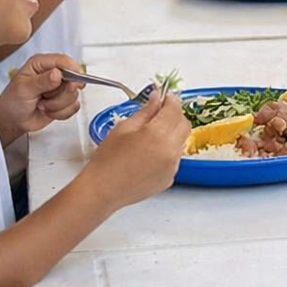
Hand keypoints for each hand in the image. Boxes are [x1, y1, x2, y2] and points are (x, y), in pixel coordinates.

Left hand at [0, 53, 84, 138]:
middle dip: (59, 95)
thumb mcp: (23, 89)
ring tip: (42, 105)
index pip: (63, 61)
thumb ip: (41, 81)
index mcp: (41, 64)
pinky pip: (74, 107)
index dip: (72, 71)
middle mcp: (53, 73)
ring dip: (57, 105)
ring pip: (73, 95)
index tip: (71, 83)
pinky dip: (60, 113)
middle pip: (72, 80)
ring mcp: (60, 87)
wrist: (12, 120)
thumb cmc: (12, 101)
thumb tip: (57, 74)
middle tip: (44, 97)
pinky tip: (48, 111)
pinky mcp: (64, 101)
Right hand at [84, 90, 189, 209]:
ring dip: (171, 134)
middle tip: (159, 114)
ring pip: (180, 142)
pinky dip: (166, 152)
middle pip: (184, 125)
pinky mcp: (169, 178)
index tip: (165, 97)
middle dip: (175, 116)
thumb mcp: (124, 128)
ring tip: (149, 138)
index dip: (171, 100)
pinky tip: (148, 155)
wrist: (102, 190)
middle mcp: (170, 151)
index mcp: (158, 134)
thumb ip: (146, 111)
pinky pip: (174, 158)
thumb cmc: (107, 160)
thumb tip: (156, 99)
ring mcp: (172, 167)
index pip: (175, 109)